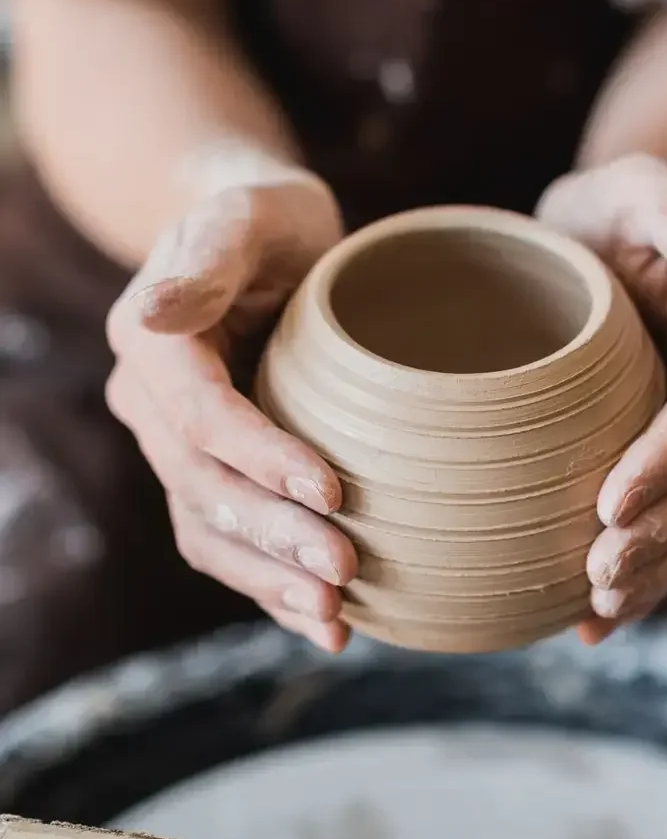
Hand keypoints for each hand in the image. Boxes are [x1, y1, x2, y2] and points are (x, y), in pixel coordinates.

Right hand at [105, 177, 357, 651]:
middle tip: (343, 569)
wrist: (267, 248)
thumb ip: (205, 259)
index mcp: (154, 348)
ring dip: (269, 580)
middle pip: (205, 488)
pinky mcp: (217, 470)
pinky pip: (229, 539)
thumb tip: (150, 315)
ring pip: (210, 530)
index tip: (332, 489)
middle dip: (274, 534)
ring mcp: (180, 447)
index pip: (202, 419)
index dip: (261, 459)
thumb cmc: (266, 221)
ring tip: (333, 617)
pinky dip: (270, 584)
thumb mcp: (244, 216)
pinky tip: (324, 622)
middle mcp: (153, 406)